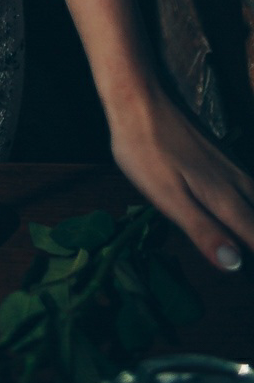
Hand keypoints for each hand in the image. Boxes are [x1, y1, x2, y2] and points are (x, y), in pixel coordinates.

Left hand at [108, 79, 253, 271]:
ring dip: (252, 228)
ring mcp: (234, 169)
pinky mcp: (224, 159)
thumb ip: (203, 231)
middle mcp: (240, 185)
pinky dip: (249, 212)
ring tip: (244, 250)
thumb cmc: (146, 150)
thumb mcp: (168, 197)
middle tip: (244, 276)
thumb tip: (236, 266)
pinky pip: (250, 192)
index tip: (249, 284)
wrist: (139, 98)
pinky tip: (241, 217)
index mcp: (227, 201)